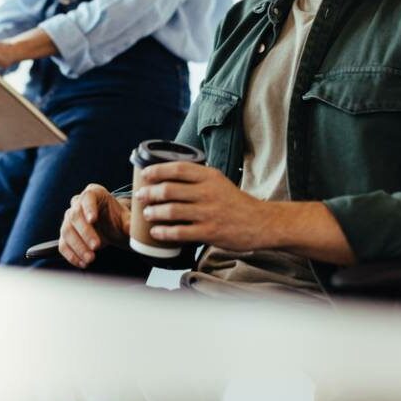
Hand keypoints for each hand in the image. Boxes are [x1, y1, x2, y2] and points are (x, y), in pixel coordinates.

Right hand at [58, 184, 130, 268]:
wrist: (110, 228)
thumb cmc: (117, 219)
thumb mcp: (125, 219)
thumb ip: (129, 222)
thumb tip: (133, 228)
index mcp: (94, 193)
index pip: (87, 197)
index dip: (89, 208)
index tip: (93, 219)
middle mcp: (78, 204)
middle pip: (75, 215)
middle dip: (85, 232)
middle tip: (96, 246)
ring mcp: (69, 219)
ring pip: (67, 230)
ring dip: (78, 246)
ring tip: (91, 258)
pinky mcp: (65, 234)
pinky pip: (63, 244)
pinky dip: (71, 255)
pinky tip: (83, 263)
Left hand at [135, 162, 270, 251]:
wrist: (260, 222)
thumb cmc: (235, 202)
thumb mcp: (219, 182)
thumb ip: (197, 178)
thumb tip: (167, 177)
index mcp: (210, 176)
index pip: (178, 168)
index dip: (157, 170)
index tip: (145, 175)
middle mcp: (208, 192)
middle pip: (170, 190)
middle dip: (150, 193)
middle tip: (140, 196)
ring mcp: (209, 213)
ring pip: (172, 210)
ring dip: (154, 212)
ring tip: (147, 213)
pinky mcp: (210, 232)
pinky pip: (180, 232)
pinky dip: (164, 232)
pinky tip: (156, 232)